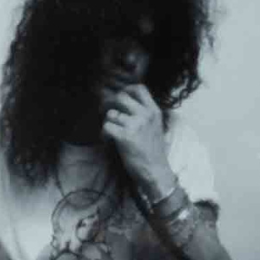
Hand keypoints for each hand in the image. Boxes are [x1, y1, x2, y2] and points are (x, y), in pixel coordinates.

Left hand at [101, 82, 172, 199]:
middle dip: (110, 105)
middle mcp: (145, 114)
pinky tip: (109, 140)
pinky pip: (106, 127)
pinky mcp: (125, 137)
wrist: (155, 170)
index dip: (126, 90)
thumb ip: (144, 115)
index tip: (119, 98)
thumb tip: (126, 106)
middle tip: (108, 115)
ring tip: (111, 133)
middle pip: (121, 97)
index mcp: (154, 111)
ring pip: (111, 114)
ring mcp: (135, 124)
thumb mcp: (155, 127)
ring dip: (107, 123)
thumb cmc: (153, 151)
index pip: (139, 89)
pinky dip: (104, 134)